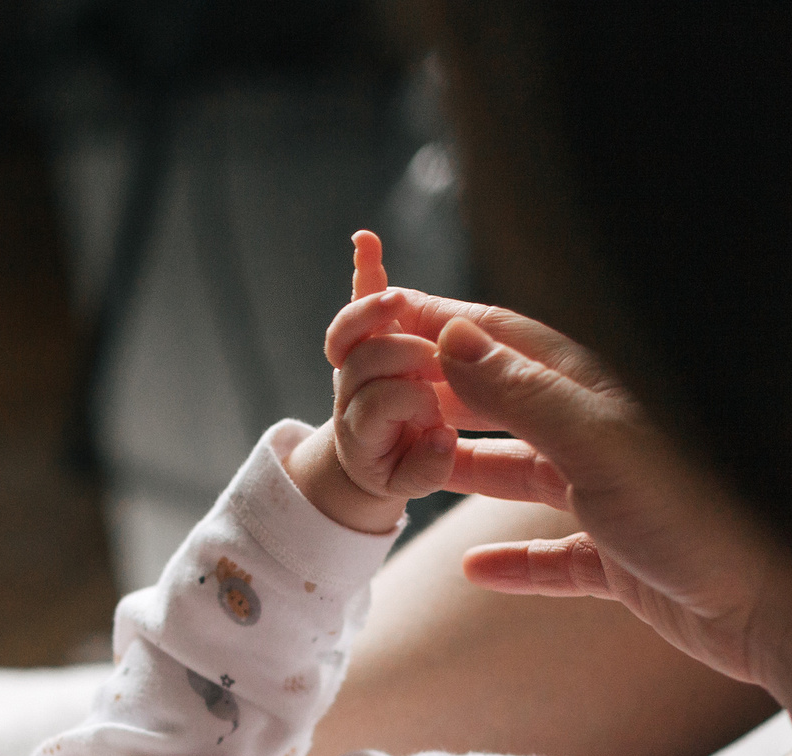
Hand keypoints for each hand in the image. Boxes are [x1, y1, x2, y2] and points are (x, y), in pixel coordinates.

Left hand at [286, 230, 459, 534]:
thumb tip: (441, 436)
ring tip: (397, 303)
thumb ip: (428, 466)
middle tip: (436, 369)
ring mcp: (354, 363)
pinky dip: (365, 270)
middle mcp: (350, 393)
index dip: (414, 402)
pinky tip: (364, 240)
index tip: (439, 420)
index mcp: (362, 431)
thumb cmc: (400, 467)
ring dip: (373, 310)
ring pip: (352, 330)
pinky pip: (360, 302)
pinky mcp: (365, 337)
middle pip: (368, 359)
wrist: (367, 458)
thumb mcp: (414, 480)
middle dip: (406, 356)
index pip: (384, 402)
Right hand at [323, 280, 791, 691]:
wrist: (777, 607)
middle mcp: (602, 436)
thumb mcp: (600, 444)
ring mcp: (612, 498)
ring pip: (522, 474)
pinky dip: (514, 561)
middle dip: (439, 397)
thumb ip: (523, 394)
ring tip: (407, 470)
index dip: (437, 326)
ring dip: (465, 471)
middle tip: (373, 399)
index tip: (374, 322)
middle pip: (504, 403)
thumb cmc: (701, 514)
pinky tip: (475, 569)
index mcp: (598, 392)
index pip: (501, 341)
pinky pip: (554, 556)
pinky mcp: (622, 561)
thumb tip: (451, 337)